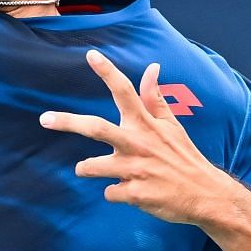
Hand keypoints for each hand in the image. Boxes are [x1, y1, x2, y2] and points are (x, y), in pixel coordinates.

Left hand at [38, 49, 236, 226]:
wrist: (205, 195)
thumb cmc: (184, 157)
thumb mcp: (173, 125)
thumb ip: (156, 98)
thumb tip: (152, 67)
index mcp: (147, 124)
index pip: (126, 92)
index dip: (108, 72)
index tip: (91, 55)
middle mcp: (139, 143)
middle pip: (97, 128)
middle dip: (68, 122)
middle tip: (44, 118)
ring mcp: (136, 169)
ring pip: (92, 167)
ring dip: (85, 168)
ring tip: (87, 169)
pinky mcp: (136, 194)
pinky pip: (109, 192)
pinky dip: (114, 192)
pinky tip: (129, 192)